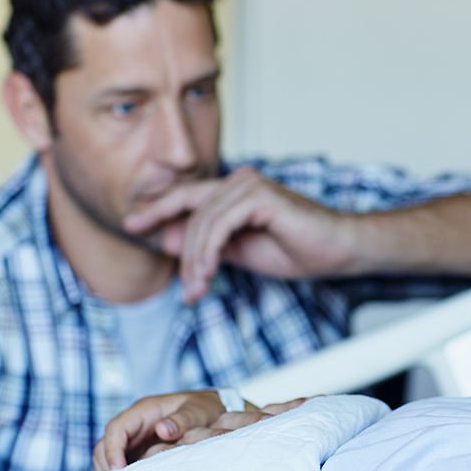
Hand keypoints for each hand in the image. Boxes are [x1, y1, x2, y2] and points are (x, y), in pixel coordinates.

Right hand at [92, 392, 308, 470]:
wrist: (217, 411)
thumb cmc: (207, 409)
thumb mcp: (198, 411)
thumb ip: (183, 419)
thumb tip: (163, 429)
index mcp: (145, 410)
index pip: (116, 428)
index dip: (113, 449)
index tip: (119, 470)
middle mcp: (135, 422)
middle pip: (106, 444)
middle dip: (107, 465)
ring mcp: (135, 437)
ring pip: (109, 455)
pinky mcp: (139, 449)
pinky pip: (122, 462)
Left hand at [123, 167, 358, 302]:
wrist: (338, 250)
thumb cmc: (297, 248)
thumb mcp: (241, 251)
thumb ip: (208, 245)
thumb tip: (167, 242)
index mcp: (234, 189)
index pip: (185, 196)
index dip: (156, 210)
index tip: (132, 226)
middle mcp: (240, 180)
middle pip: (190, 212)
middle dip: (181, 255)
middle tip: (184, 290)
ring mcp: (250, 185)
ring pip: (202, 222)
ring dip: (196, 261)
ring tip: (198, 290)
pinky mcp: (260, 197)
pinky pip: (219, 225)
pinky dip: (210, 252)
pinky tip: (210, 275)